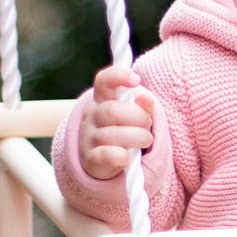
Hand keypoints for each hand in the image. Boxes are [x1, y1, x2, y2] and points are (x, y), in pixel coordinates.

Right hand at [79, 64, 154, 179]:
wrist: (100, 160)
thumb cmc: (122, 131)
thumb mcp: (133, 116)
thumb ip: (142, 107)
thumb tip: (146, 98)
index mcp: (102, 99)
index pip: (103, 81)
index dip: (118, 76)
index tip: (136, 80)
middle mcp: (92, 115)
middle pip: (113, 111)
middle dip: (138, 118)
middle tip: (147, 125)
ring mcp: (89, 137)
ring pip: (113, 134)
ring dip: (138, 137)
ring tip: (146, 140)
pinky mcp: (91, 158)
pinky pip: (107, 155)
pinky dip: (122, 156)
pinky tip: (128, 157)